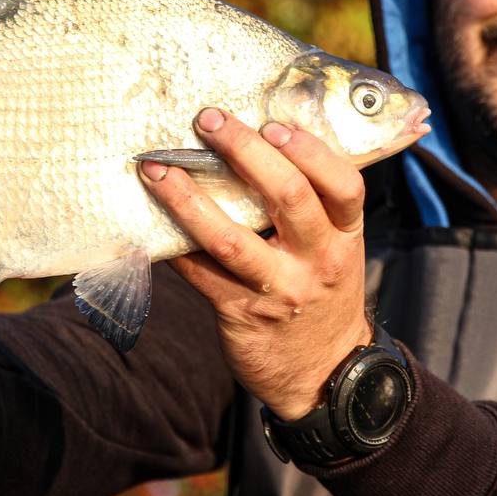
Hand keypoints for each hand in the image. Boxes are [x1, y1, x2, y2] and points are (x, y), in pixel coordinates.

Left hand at [142, 107, 372, 420]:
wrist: (325, 374)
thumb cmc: (323, 293)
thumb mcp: (336, 249)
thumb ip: (313, 207)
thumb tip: (258, 143)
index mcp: (346, 236)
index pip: (344, 184)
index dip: (311, 151)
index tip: (274, 126)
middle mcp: (317, 260)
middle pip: (288, 196)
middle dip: (245, 151)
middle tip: (209, 121)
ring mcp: (279, 290)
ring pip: (230, 238)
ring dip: (189, 199)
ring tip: (158, 169)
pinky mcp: (241, 314)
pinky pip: (200, 273)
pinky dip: (174, 246)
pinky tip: (150, 220)